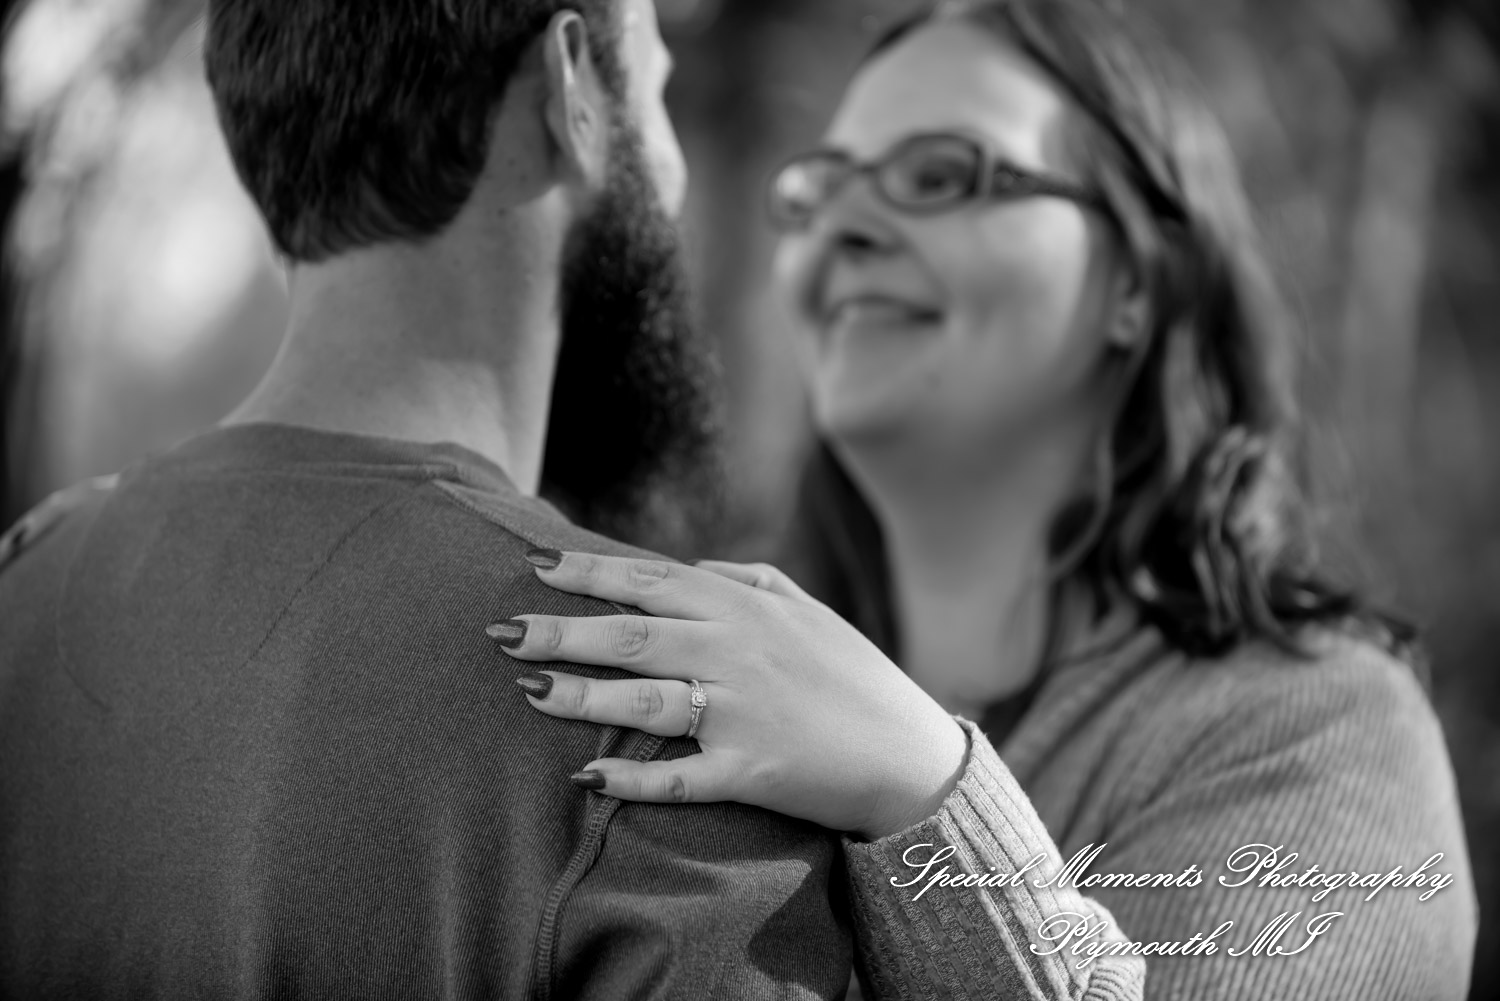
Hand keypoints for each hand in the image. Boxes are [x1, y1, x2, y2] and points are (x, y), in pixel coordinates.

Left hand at [488, 550, 968, 839]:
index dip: (591, 572)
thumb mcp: (808, 610)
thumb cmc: (853, 676)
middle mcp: (737, 653)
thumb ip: (750, 578)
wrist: (909, 753)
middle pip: (633, 636)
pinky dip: (632, 779)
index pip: (652, 580)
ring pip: (645, 701)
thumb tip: (693, 565)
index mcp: (746, 608)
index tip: (537, 566)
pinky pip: (679, 777)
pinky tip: (588, 776)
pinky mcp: (751, 772)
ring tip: (528, 691)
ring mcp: (742, 714)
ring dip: (580, 697)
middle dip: (562, 630)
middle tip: (502, 631)